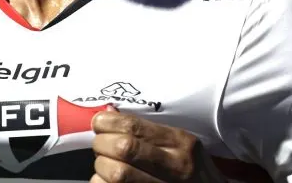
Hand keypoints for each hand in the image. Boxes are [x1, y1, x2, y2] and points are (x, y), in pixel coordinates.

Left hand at [92, 108, 225, 182]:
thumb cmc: (192, 170)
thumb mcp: (181, 144)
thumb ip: (148, 131)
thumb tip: (109, 114)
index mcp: (181, 143)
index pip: (134, 127)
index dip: (108, 123)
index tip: (99, 123)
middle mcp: (176, 166)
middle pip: (123, 148)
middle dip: (102, 144)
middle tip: (100, 144)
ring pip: (116, 174)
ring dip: (101, 167)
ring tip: (105, 164)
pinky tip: (107, 180)